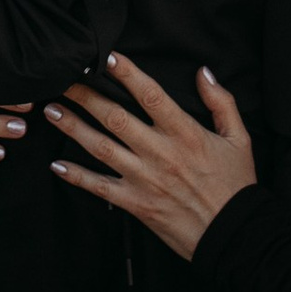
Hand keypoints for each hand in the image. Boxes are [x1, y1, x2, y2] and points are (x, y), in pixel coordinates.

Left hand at [45, 53, 258, 259]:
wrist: (234, 234)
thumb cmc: (236, 185)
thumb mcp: (239, 139)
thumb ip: (221, 103)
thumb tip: (203, 73)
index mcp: (185, 133)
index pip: (151, 95)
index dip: (127, 74)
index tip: (107, 57)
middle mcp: (160, 153)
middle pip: (115, 117)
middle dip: (86, 96)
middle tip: (63, 79)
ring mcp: (145, 179)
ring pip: (101, 147)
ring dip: (73, 128)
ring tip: (51, 111)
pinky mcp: (136, 203)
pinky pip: (100, 187)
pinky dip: (77, 177)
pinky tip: (57, 166)